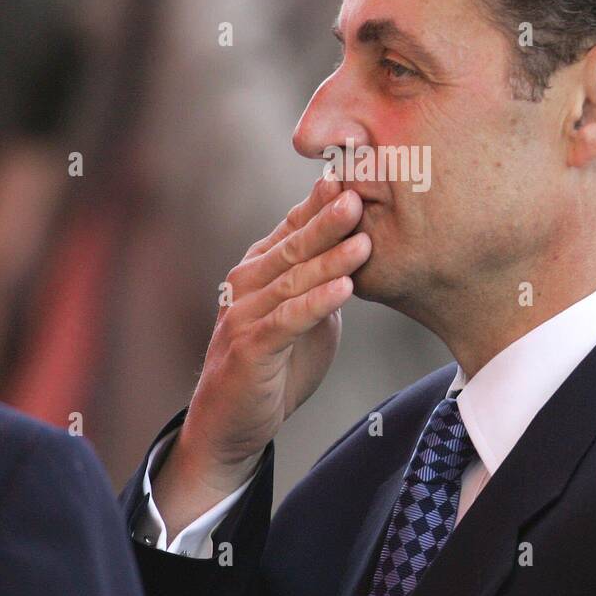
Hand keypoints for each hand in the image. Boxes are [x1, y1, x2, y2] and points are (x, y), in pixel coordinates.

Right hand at [153, 176, 370, 532]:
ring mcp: (244, 314)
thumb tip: (360, 244)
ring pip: (293, 280)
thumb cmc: (274, 366)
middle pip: (293, 245)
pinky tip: (344, 289)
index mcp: (259, 268)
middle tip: (359, 193)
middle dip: (328, 219)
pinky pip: (287, 320)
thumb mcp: (305, 316)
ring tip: (364, 240)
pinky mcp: (249, 349)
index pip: (293, 226)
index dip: (320, 201)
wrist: (231, 424)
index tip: (353, 171)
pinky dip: (316, 303)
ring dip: (330, 260)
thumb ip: (323, 282)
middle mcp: (246, 283)